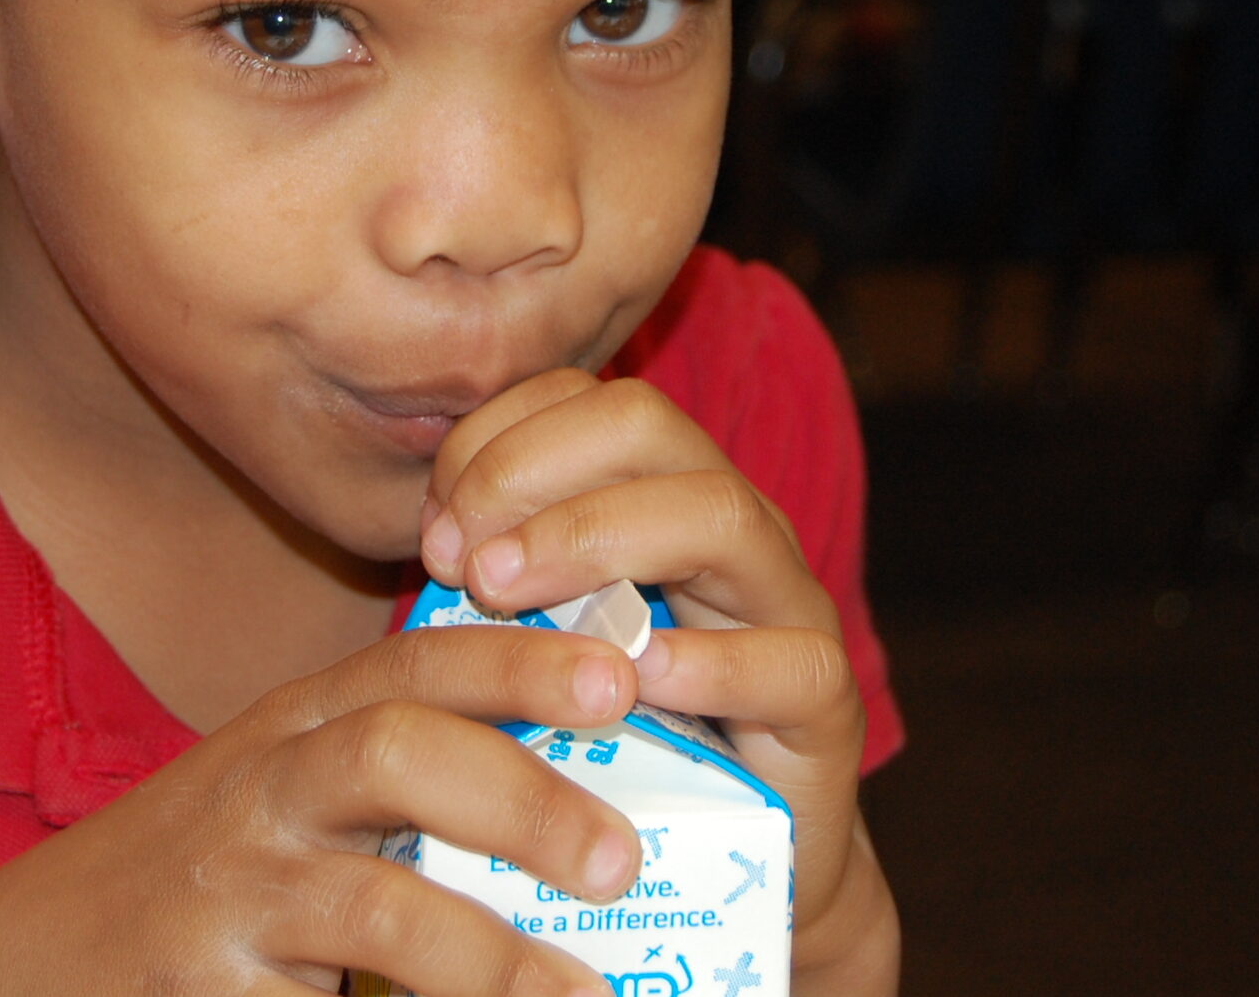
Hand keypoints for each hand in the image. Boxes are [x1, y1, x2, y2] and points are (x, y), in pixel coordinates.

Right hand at [0, 623, 652, 996]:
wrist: (27, 962)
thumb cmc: (198, 879)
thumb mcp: (291, 795)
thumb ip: (405, 773)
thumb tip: (590, 789)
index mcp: (299, 726)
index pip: (416, 661)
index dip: (518, 660)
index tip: (621, 674)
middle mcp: (265, 791)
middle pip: (397, 751)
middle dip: (520, 792)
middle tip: (621, 855)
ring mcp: (233, 895)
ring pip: (374, 907)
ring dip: (494, 956)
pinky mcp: (210, 984)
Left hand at [419, 371, 898, 996]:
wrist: (715, 858)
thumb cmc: (606, 736)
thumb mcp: (534, 638)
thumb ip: (494, 580)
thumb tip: (437, 538)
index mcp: (656, 491)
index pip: (582, 400)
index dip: (495, 440)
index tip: (433, 525)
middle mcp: (727, 526)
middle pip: (647, 426)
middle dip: (535, 473)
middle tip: (467, 564)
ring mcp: (786, 605)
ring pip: (722, 514)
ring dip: (598, 538)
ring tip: (509, 594)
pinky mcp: (825, 704)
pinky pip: (790, 661)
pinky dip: (708, 661)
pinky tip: (633, 679)